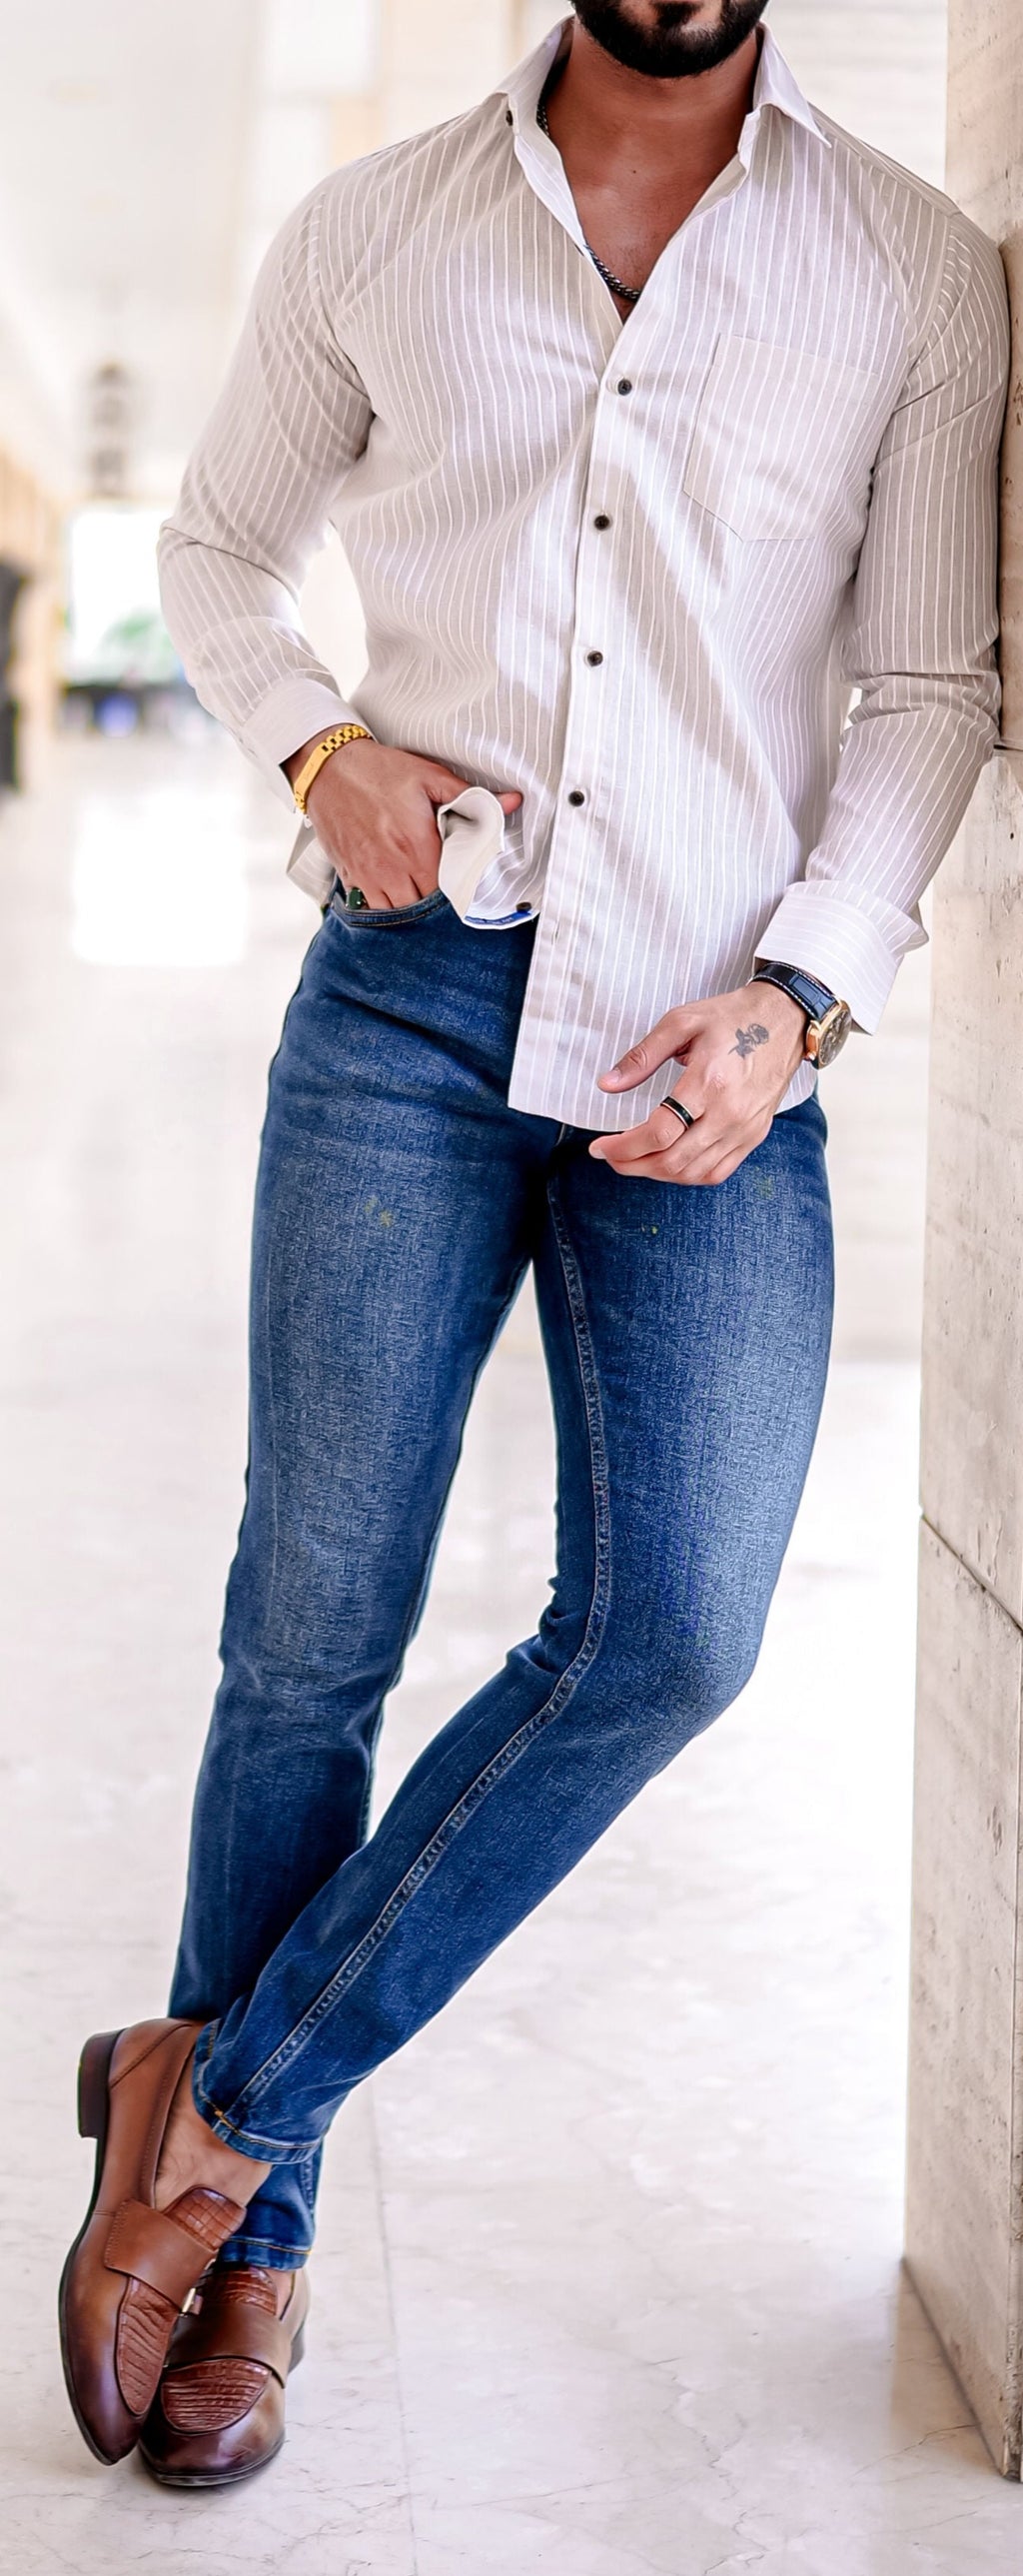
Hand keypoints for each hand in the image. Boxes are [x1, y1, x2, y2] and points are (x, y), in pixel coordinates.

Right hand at [286, 733, 521, 909]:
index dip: (456, 890)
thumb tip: (513, 801)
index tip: (460, 882)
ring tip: (418, 890)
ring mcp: (367, 876)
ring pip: (396, 913)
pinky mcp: (349, 875)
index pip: (446, 891)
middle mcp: (392, 868)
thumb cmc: (380, 771)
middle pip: (423, 908)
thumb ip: (471, 795)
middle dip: (435, 903)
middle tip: (442, 887)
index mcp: (417, 846)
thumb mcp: (428, 776)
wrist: (328, 768)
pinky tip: (393, 890)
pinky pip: (370, 908)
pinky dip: (384, 905)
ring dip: (410, 907)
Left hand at [589, 981, 806, 1186]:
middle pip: (673, 1160)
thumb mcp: (681, 1022)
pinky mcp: (754, 1136)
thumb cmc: (731, 1017)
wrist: (784, 1021)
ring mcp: (745, 1129)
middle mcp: (730, 1112)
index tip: (600, 1147)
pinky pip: (717, 1172)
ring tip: (633, 1161)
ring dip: (656, 1174)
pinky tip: (667, 1164)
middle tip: (610, 1157)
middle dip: (632, 1165)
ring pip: (693, 1172)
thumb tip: (607, 1084)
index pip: (660, 1132)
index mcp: (709, 1082)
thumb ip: (641, 1056)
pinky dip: (687, 1176)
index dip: (623, 1146)